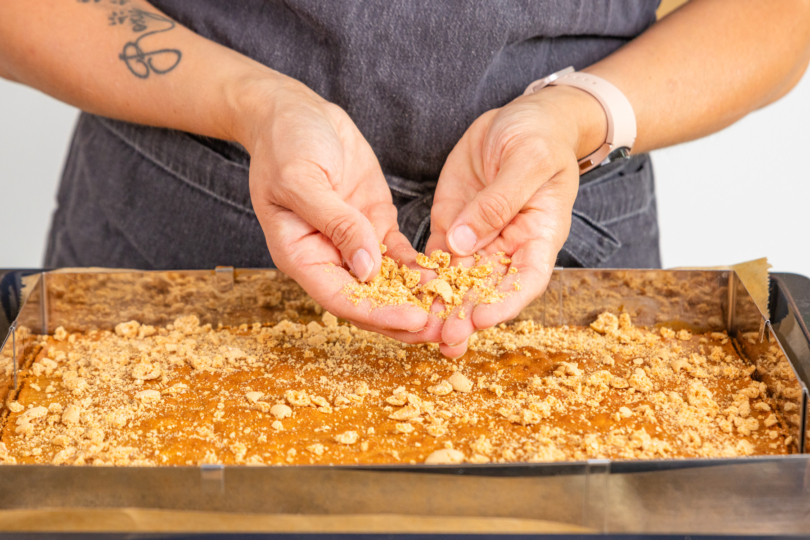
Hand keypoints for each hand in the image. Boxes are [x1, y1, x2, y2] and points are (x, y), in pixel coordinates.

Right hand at [236, 74, 428, 334]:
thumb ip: (335, 223)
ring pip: (389, 284)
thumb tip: (368, 269)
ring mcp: (354, 242)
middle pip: (369, 300)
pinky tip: (450, 277)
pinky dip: (422, 268)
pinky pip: (400, 256)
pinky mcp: (374, 224)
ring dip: (419, 299)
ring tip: (455, 312)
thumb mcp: (302, 180)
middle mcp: (329, 257)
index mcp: (302, 255)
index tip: (414, 320)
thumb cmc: (286, 144)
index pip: (342, 298)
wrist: (294, 113)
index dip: (378, 314)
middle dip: (406, 317)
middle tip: (446, 330)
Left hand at [425, 85, 606, 356]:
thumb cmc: (539, 135)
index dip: (506, 302)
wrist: (523, 117)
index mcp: (539, 234)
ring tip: (422, 331)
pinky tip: (405, 295)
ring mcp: (479, 238)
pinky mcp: (453, 226)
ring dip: (443, 307)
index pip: (527, 279)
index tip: (481, 318)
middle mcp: (510, 245)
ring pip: (460, 281)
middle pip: (490, 289)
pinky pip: (437, 260)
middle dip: (467, 315)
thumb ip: (499, 201)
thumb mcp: (527, 160)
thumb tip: (465, 243)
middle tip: (445, 339)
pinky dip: (423, 279)